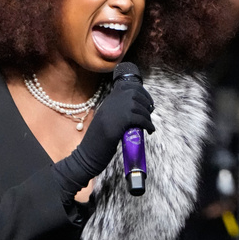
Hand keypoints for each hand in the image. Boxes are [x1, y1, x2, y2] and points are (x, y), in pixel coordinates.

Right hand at [53, 73, 154, 195]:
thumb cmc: (99, 141)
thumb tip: (137, 109)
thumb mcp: (107, 120)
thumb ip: (118, 112)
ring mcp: (115, 110)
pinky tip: (149, 130)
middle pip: (136, 94)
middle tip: (150, 114)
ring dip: (148, 116)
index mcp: (108, 101)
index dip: (142, 92)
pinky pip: (140, 118)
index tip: (149, 102)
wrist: (88, 153)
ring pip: (140, 107)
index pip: (128, 86)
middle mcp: (111, 102)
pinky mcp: (120, 121)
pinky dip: (148, 124)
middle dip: (147, 103)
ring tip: (149, 125)